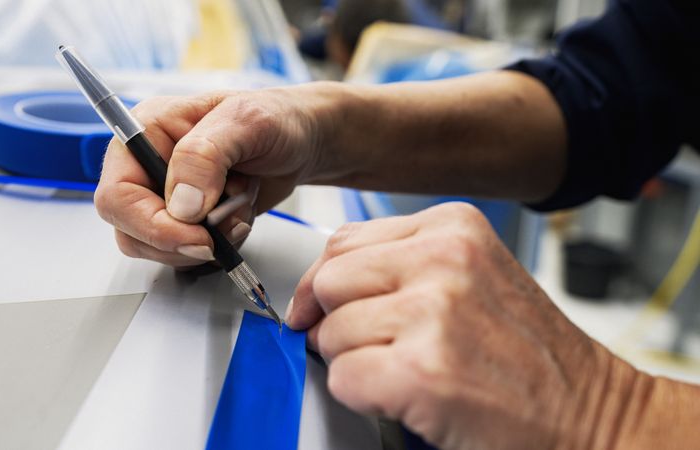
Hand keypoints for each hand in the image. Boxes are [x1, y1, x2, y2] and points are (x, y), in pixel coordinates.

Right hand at [94, 86, 332, 267]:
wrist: (304, 141)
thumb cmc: (277, 118)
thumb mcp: (245, 122)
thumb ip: (206, 156)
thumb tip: (180, 204)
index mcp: (145, 132)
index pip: (117, 195)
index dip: (150, 225)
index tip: (196, 236)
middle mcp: (147, 166)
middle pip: (131, 230)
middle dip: (182, 239)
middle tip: (222, 232)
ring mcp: (166, 196)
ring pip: (160, 248)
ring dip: (208, 241)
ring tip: (239, 206)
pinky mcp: (189, 220)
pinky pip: (189, 253)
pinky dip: (221, 245)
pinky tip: (239, 214)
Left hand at [287, 202, 649, 449]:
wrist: (591, 415)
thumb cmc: (530, 355)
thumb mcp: (472, 276)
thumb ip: (401, 266)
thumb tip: (319, 287)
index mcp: (453, 227)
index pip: (344, 241)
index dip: (326, 284)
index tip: (324, 307)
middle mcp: (444, 259)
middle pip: (328, 282)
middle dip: (337, 322)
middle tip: (380, 346)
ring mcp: (433, 313)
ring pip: (330, 334)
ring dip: (356, 363)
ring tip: (411, 370)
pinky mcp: (422, 371)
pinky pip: (343, 379)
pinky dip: (365, 396)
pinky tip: (411, 396)